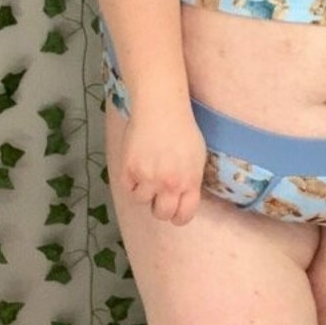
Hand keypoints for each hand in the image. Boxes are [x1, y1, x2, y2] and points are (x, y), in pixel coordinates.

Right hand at [118, 103, 206, 226]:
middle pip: (161, 214)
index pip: (183, 216)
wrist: (160, 108)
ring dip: (144, 189)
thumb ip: (191, 180)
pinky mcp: (129, 169)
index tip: (174, 210)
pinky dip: (131, 180)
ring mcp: (148, 178)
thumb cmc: (182, 128)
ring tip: (147, 170)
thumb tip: (183, 196)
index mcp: (190, 181)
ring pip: (142, 200)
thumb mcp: (197, 157)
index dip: (178, 216)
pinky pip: (128, 187)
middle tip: (158, 193)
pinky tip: (137, 165)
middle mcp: (170, 184)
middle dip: (160, 206)